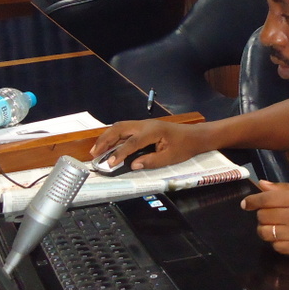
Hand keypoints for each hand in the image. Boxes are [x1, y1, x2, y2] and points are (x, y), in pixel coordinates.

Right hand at [89, 120, 204, 170]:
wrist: (194, 135)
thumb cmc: (184, 147)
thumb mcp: (170, 158)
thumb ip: (151, 161)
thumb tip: (133, 165)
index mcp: (153, 131)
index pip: (131, 142)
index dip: (119, 153)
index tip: (109, 163)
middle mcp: (145, 125)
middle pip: (119, 129)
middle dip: (105, 141)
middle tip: (94, 154)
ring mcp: (143, 124)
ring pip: (119, 127)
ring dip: (106, 137)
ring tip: (96, 150)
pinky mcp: (143, 126)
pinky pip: (124, 129)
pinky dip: (113, 136)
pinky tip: (108, 145)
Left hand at [241, 181, 288, 256]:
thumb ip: (282, 188)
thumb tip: (261, 184)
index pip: (265, 199)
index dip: (252, 201)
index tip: (246, 204)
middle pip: (263, 216)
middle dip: (261, 215)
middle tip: (269, 214)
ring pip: (265, 233)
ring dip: (265, 229)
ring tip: (273, 226)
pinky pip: (275, 246)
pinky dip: (275, 241)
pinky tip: (284, 236)